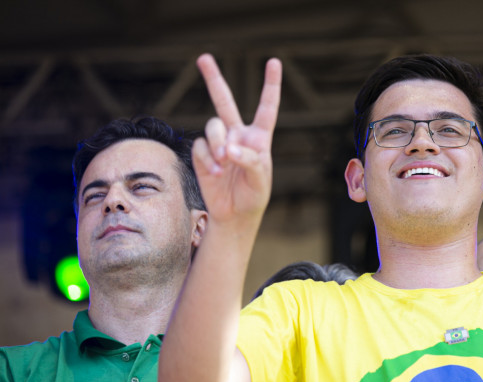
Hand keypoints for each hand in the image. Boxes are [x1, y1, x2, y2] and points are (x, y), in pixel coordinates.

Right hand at [192, 54, 281, 225]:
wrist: (234, 215)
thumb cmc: (254, 195)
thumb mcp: (260, 180)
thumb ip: (249, 161)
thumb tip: (228, 148)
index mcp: (259, 138)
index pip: (266, 107)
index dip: (270, 85)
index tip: (274, 62)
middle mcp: (238, 135)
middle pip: (224, 101)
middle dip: (213, 79)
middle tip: (203, 57)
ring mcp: (219, 143)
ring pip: (213, 126)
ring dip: (217, 142)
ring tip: (223, 162)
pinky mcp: (203, 154)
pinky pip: (201, 146)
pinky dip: (208, 158)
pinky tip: (216, 172)